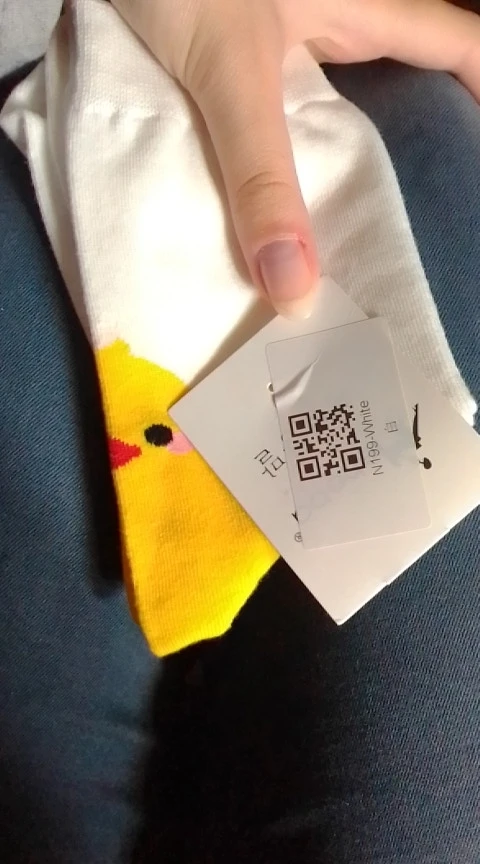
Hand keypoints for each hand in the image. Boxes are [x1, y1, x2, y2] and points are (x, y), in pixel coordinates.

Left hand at [111, 0, 479, 317]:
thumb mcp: (228, 73)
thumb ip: (260, 176)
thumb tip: (296, 287)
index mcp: (359, 5)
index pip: (456, 40)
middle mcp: (334, 11)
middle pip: (407, 61)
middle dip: (426, 122)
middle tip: (425, 197)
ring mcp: (286, 23)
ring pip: (344, 79)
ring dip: (354, 136)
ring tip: (356, 209)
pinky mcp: (238, 40)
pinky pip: (282, 95)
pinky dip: (289, 139)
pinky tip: (276, 180)